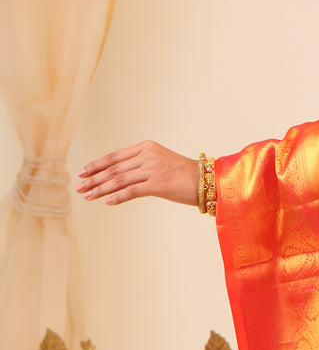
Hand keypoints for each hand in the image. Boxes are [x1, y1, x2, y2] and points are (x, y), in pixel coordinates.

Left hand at [77, 141, 199, 206]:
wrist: (207, 180)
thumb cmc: (183, 174)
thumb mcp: (159, 162)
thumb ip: (140, 165)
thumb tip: (118, 178)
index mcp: (146, 147)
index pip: (114, 156)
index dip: (96, 165)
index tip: (82, 172)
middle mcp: (147, 155)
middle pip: (113, 169)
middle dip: (93, 178)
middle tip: (78, 187)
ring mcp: (152, 169)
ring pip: (119, 180)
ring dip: (100, 189)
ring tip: (87, 196)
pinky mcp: (158, 184)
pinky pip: (132, 191)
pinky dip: (118, 197)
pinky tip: (107, 202)